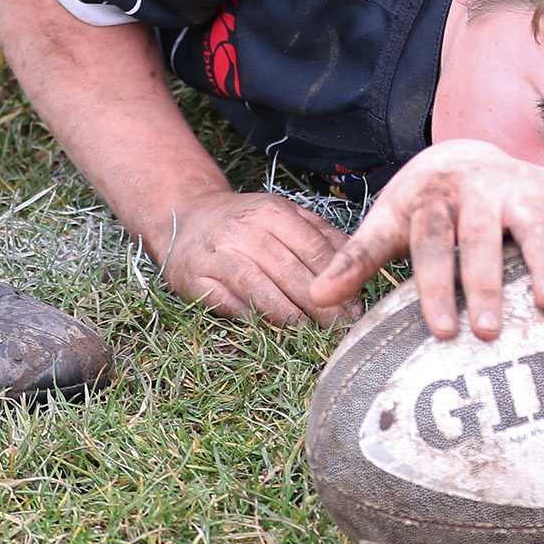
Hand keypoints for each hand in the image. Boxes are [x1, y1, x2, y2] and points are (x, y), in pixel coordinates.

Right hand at [162, 190, 359, 326]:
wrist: (187, 218)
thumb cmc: (246, 223)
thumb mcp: (283, 216)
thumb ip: (319, 235)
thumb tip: (355, 264)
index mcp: (272, 211)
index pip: (312, 247)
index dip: (336, 279)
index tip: (354, 305)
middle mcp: (243, 229)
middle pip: (288, 269)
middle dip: (318, 302)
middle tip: (338, 326)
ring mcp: (217, 253)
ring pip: (257, 285)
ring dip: (286, 313)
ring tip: (309, 332)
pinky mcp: (194, 277)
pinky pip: (226, 301)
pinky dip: (250, 317)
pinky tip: (270, 331)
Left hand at [307, 140, 543, 340]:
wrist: (463, 153)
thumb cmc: (424, 205)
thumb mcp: (388, 223)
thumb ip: (356, 258)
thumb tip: (316, 296)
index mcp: (432, 199)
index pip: (431, 243)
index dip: (436, 286)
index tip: (442, 331)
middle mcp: (477, 190)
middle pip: (480, 236)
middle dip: (486, 282)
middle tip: (490, 331)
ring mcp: (518, 186)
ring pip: (532, 222)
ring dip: (541, 262)